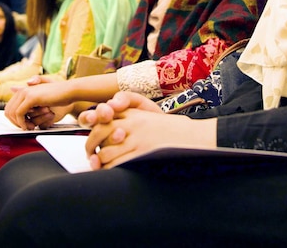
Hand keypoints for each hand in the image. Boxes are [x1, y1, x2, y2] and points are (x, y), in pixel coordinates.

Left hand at [4, 77, 72, 128]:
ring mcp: (26, 93)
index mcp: (23, 91)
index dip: (14, 119)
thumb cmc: (58, 96)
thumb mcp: (41, 100)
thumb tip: (18, 101)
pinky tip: (30, 126)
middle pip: (8, 110)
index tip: (24, 125)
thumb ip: (29, 101)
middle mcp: (22, 91)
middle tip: (26, 128)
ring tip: (30, 128)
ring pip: (12, 112)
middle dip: (15, 122)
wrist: (69, 91)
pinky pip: (19, 113)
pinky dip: (22, 122)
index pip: (9, 107)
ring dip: (20, 123)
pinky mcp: (31, 98)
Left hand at [82, 92, 212, 169]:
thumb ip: (133, 116)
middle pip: (99, 131)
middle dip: (91, 144)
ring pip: (105, 152)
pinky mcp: (142, 156)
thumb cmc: (174, 130)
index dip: (93, 124)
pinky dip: (109, 171)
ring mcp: (137, 141)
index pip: (105, 115)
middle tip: (91, 154)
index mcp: (135, 113)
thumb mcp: (152, 116)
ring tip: (100, 166)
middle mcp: (133, 125)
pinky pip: (117, 166)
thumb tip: (113, 118)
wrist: (195, 138)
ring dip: (99, 161)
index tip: (92, 134)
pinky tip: (111, 173)